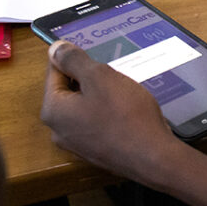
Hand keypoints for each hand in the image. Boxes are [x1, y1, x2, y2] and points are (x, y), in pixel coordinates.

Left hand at [40, 40, 185, 186]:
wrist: (153, 157)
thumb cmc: (125, 114)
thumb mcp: (100, 77)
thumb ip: (74, 60)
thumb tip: (55, 49)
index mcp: (53, 110)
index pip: (54, 71)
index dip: (75, 58)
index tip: (97, 55)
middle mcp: (58, 130)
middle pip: (69, 91)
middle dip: (90, 79)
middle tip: (114, 73)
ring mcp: (77, 145)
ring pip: (84, 107)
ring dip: (101, 95)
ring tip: (123, 91)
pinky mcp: (96, 152)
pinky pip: (96, 123)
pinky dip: (108, 113)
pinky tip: (127, 111)